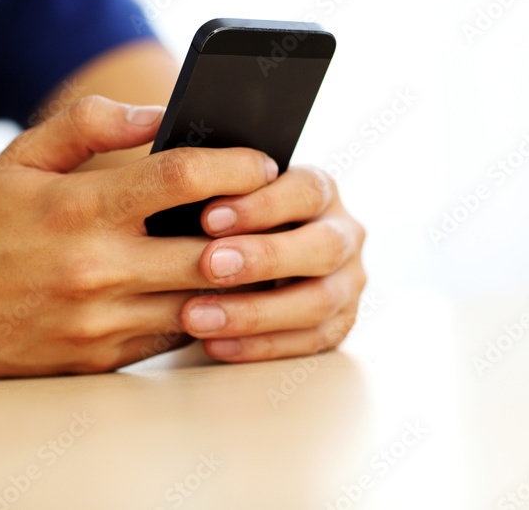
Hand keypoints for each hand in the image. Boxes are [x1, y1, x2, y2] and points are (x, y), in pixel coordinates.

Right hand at [0, 95, 280, 379]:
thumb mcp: (22, 157)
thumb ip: (92, 124)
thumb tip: (160, 111)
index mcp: (80, 208)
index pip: (182, 179)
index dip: (235, 164)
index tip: (263, 159)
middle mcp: (96, 268)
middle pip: (211, 247)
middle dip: (258, 226)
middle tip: (285, 207)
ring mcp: (102, 321)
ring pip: (204, 301)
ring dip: (241, 275)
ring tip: (266, 247)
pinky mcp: (102, 358)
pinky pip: (176, 335)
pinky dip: (204, 310)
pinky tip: (220, 288)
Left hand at [179, 166, 366, 362]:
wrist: (253, 263)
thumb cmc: (233, 222)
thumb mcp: (233, 198)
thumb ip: (221, 192)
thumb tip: (181, 182)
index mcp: (320, 191)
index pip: (305, 191)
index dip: (261, 205)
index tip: (208, 218)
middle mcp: (344, 234)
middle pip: (323, 246)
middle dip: (264, 257)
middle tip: (208, 265)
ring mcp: (347, 283)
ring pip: (318, 302)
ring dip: (255, 312)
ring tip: (196, 316)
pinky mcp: (339, 325)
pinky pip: (308, 342)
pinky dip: (260, 345)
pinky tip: (213, 345)